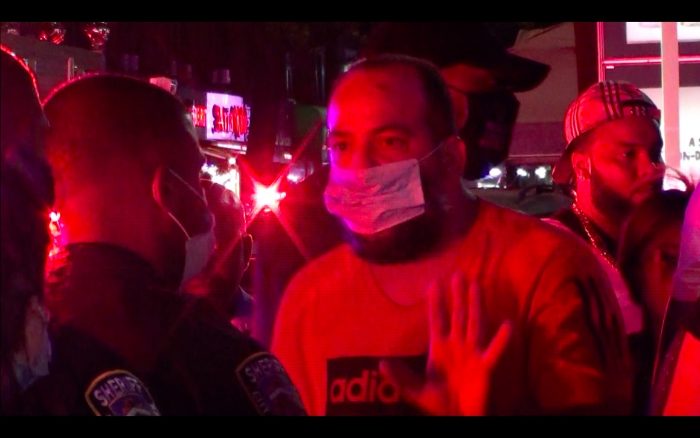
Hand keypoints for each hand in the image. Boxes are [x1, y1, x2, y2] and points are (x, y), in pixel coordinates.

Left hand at [380, 273, 511, 414]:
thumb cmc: (438, 403)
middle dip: (457, 296)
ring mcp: (472, 354)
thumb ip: (400, 377)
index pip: (436, 319)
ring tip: (477, 285)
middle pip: (457, 315)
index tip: (433, 282)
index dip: (435, 302)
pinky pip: (494, 351)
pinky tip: (508, 325)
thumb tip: (382, 364)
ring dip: (475, 305)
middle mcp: (456, 346)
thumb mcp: (415, 390)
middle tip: (458, 274)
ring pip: (474, 324)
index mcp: (439, 348)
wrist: (457, 416)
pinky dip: (501, 339)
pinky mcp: (485, 367)